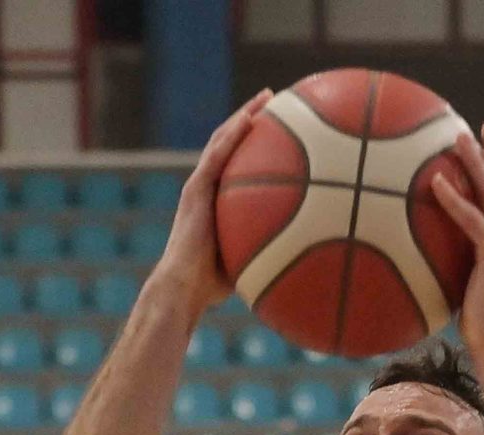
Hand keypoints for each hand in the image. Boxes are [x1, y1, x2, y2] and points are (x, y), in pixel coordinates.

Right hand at [151, 90, 273, 313]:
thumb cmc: (210, 287)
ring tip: (268, 96)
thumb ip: (264, 251)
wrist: (182, 288)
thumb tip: (301, 258)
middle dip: (252, 118)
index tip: (279, 126)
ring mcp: (198, 186)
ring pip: (222, 140)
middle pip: (228, 143)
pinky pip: (217, 155)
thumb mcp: (246, 263)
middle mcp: (204, 187)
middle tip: (276, 101)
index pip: (235, 163)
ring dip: (245, 115)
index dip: (254, 142)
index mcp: (214, 201)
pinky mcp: (195, 189)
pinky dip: (234, 134)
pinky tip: (253, 117)